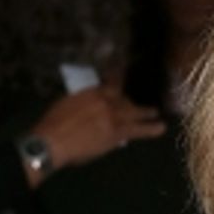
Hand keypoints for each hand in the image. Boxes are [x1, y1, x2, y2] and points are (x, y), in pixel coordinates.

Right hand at [29, 87, 163, 181]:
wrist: (53, 141)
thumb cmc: (53, 124)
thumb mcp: (67, 103)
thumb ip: (84, 102)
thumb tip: (91, 105)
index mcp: (92, 92)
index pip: (111, 81)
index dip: (118, 77)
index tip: (123, 72)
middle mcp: (106, 100)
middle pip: (124, 99)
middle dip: (130, 102)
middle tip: (137, 105)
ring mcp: (114, 115)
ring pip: (135, 112)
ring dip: (146, 113)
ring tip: (155, 114)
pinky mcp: (118, 132)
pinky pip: (139, 130)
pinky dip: (151, 128)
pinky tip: (161, 128)